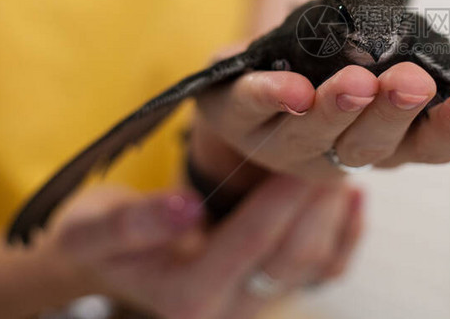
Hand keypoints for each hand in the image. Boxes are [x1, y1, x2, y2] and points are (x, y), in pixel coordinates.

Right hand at [41, 177, 363, 318]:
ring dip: (333, 211)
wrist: (113, 260)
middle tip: (335, 147)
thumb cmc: (102, 240)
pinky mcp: (273, 291)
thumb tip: (185, 208)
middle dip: (316, 198)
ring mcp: (257, 302)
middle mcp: (231, 309)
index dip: (281, 194)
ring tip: (343, 162)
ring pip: (315, 261)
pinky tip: (355, 198)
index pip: (251, 241)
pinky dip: (346, 235)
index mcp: (190, 296)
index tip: (303, 152)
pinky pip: (326, 270)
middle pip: (293, 252)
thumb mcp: (94, 228)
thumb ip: (133, 222)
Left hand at [190, 54, 449, 181]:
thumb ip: (403, 63)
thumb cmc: (322, 74)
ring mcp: (283, 142)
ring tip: (357, 82)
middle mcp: (336, 153)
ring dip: (337, 108)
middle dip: (394, 112)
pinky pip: (250, 107)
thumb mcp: (371, 69)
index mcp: (381, 142)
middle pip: (371, 145)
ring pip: (313, 133)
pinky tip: (289, 88)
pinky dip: (270, 97)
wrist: (246, 93)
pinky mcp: (235, 116)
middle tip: (413, 82)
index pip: (428, 145)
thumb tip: (439, 44)